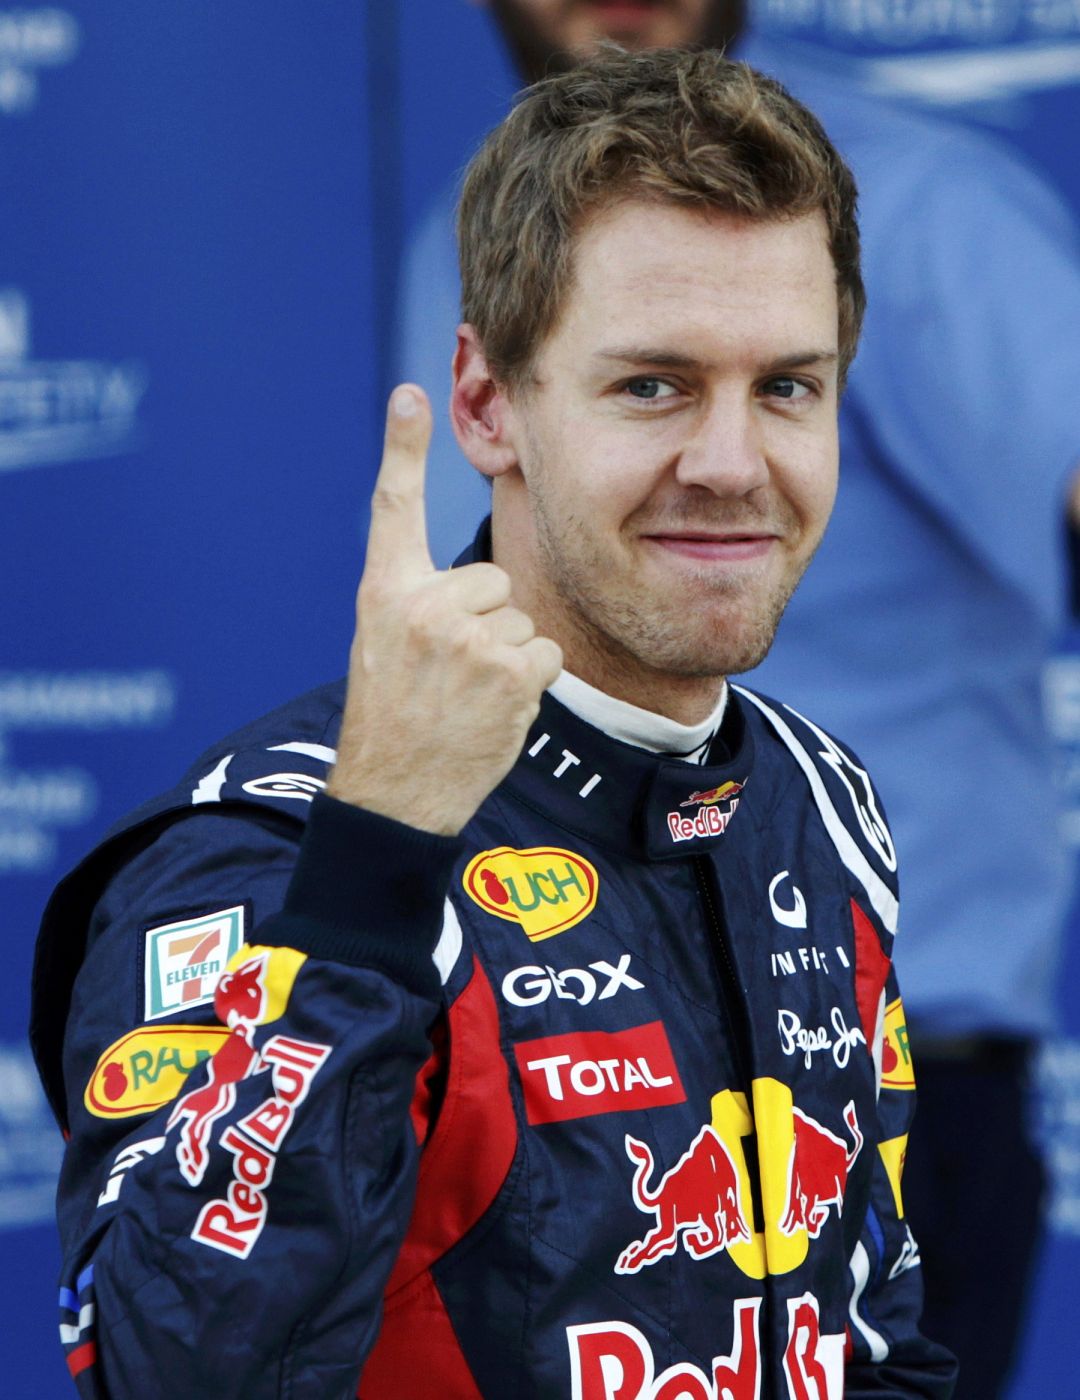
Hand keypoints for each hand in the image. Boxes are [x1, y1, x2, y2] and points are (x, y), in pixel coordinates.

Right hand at [326, 385, 562, 835]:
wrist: (394, 793)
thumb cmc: (393, 717)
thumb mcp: (384, 647)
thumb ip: (421, 603)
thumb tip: (483, 583)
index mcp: (384, 592)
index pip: (393, 507)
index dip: (401, 447)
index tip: (410, 395)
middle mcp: (422, 605)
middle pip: (491, 578)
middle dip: (484, 622)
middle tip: (448, 672)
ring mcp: (467, 637)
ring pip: (520, 619)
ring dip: (506, 657)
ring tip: (465, 695)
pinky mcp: (509, 670)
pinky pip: (544, 652)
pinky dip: (529, 682)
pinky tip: (492, 709)